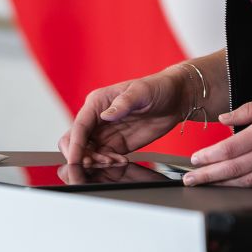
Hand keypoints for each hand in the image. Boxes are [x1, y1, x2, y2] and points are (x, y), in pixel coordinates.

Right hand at [58, 69, 188, 166]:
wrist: (176, 99)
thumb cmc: (158, 88)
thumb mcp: (142, 91)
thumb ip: (124, 103)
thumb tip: (106, 115)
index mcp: (97, 102)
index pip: (79, 126)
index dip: (75, 145)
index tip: (75, 160)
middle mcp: (97, 118)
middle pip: (76, 142)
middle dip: (82, 155)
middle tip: (100, 162)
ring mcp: (106, 133)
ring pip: (88, 153)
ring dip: (96, 161)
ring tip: (115, 161)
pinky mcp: (117, 144)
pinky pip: (104, 158)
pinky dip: (109, 163)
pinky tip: (122, 161)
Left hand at [184, 84, 251, 186]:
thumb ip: (249, 109)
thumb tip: (225, 119)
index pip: (231, 148)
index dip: (210, 157)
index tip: (195, 160)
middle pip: (234, 169)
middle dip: (208, 176)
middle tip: (191, 180)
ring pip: (249, 181)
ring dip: (224, 184)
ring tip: (208, 184)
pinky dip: (249, 184)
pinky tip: (237, 183)